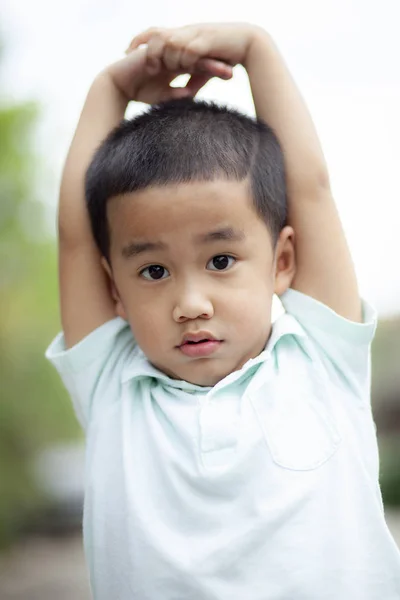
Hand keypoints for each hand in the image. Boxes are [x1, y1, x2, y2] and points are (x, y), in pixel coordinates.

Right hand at [105, 44, 232, 105]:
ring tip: (220, 70)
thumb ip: (178, 95)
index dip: (214, 69)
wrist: (118, 84)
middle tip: (231, 71)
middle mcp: (173, 56)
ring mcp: (164, 53)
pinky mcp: (153, 53)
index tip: (231, 75)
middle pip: (198, 57)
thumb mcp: (164, 97)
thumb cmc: (140, 91)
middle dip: (215, 64)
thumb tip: (192, 96)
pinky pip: (170, 56)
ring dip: (203, 63)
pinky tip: (194, 68)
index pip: (200, 65)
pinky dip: (181, 62)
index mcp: (177, 65)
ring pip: (187, 56)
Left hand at [127, 23, 258, 74]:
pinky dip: (183, 60)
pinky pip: (188, 50)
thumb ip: (192, 78)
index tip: (126, 53)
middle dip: (147, 51)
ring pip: (170, 42)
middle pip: (156, 34)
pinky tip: (182, 69)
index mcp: (182, 35)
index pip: (153, 31)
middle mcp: (186, 31)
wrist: (249, 43)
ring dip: (165, 58)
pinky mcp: (207, 41)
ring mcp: (196, 35)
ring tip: (162, 70)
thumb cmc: (226, 56)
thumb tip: (183, 95)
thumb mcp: (205, 69)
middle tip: (143, 66)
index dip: (138, 41)